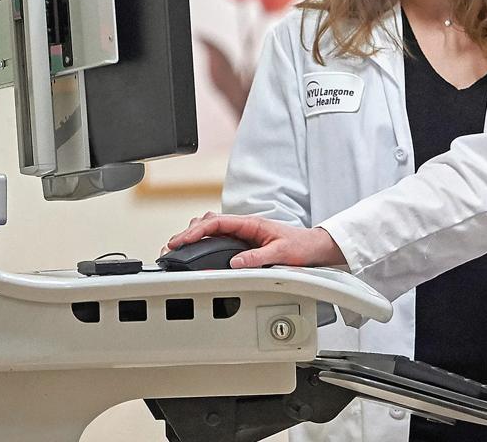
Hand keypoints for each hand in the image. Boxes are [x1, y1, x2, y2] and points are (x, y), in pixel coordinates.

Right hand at [165, 212, 346, 268]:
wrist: (314, 247)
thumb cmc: (301, 245)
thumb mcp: (281, 253)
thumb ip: (258, 258)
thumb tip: (235, 263)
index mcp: (251, 223)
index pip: (216, 222)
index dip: (196, 230)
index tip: (182, 240)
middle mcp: (245, 226)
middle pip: (209, 222)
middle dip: (188, 232)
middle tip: (172, 246)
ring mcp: (243, 234)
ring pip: (212, 228)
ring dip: (194, 235)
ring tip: (178, 247)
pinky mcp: (244, 243)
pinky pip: (218, 238)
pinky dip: (203, 241)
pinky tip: (195, 249)